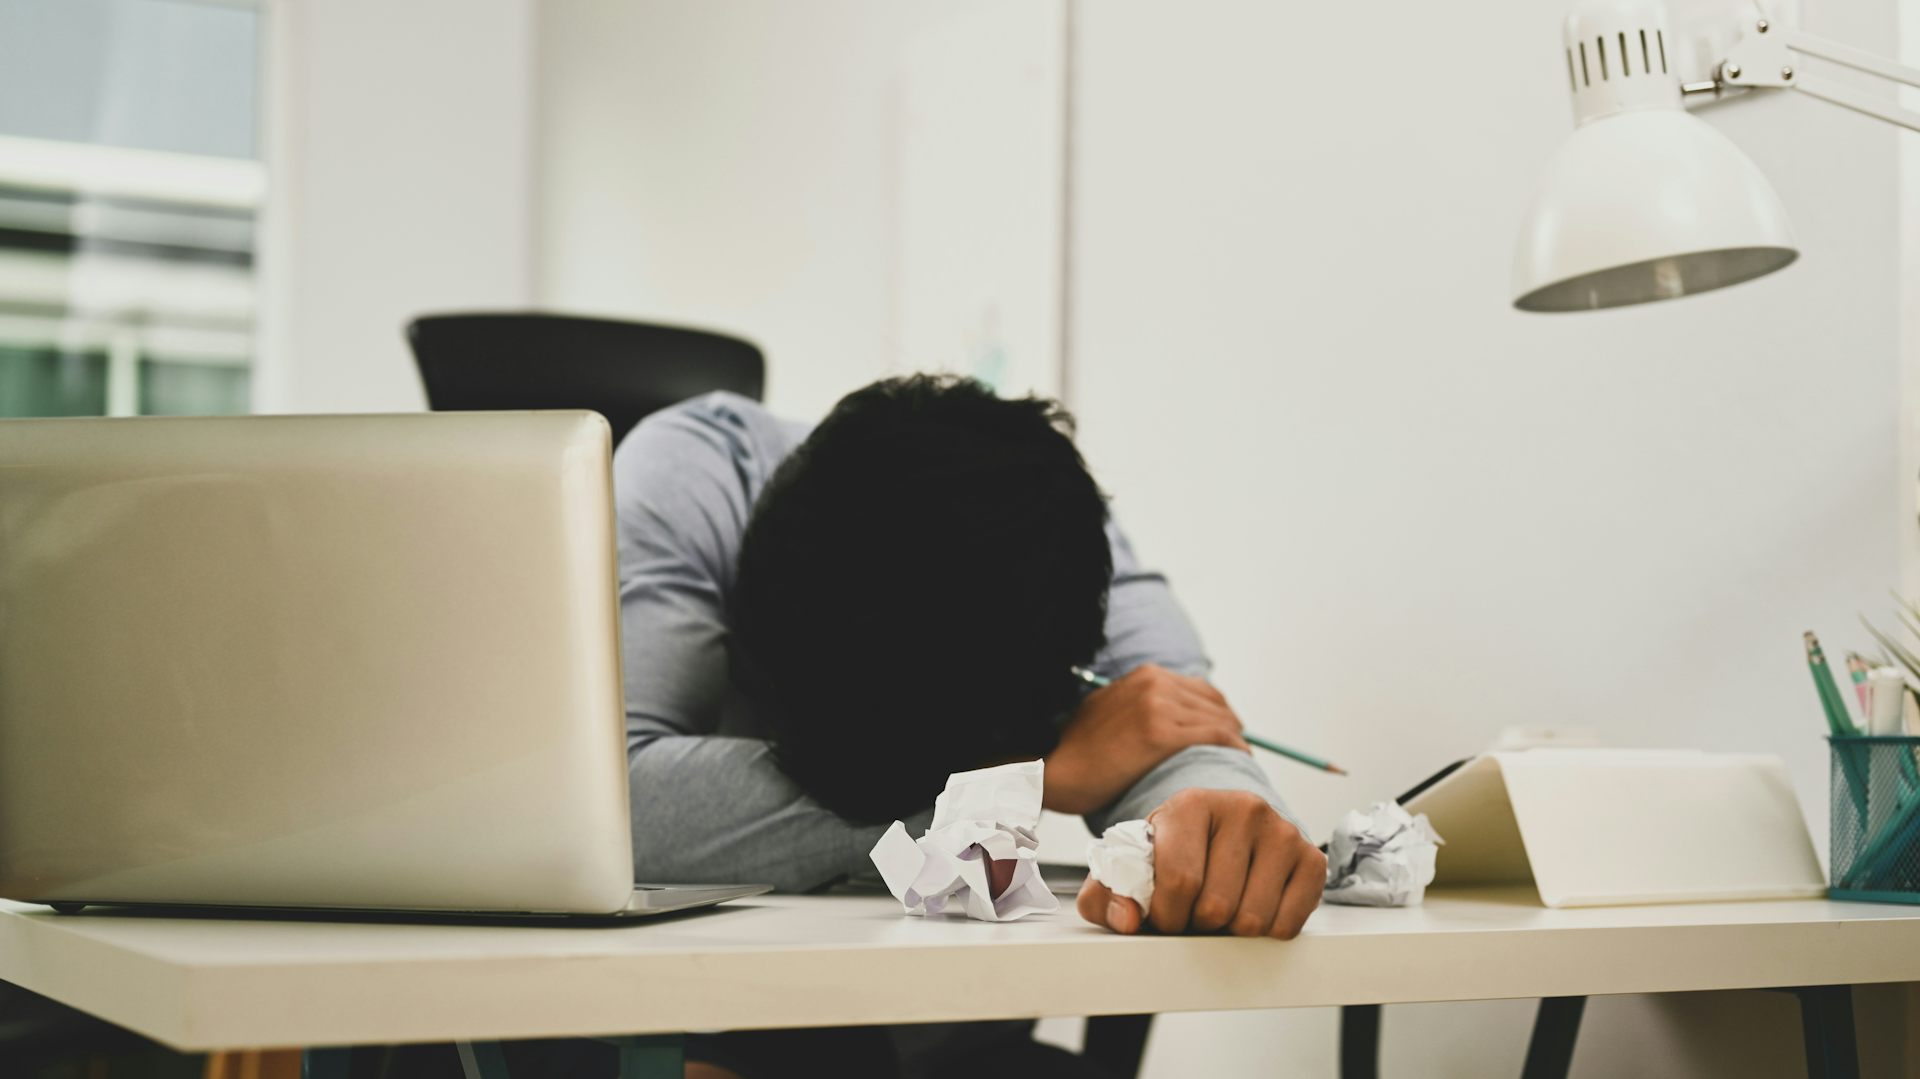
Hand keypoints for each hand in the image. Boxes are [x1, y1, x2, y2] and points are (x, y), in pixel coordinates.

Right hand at [1043, 664, 1248, 814]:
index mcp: (1145, 675)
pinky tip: (1240, 759)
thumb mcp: (1113, 709)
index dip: (1220, 712)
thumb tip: (1178, 720)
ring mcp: (1158, 706)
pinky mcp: (1160, 733)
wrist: (1054, 766)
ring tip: (1241, 757)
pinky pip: (1214, 736)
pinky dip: (1234, 747)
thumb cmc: (1080, 749)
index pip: (1201, 689)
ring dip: (1235, 738)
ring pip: (1218, 719)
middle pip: (1214, 702)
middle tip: (1239, 748)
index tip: (1229, 732)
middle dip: (1231, 725)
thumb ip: (1145, 705)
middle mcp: (1154, 683)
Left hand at [1075, 788, 1325, 939]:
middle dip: (1198, 924)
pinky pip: (1287, 924)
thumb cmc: (1175, 853)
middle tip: (1195, 910)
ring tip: (1222, 906)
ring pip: (1252, 920)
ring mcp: (1282, 831)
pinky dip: (1266, 931)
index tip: (1163, 914)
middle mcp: (1242, 807)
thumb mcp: (1131, 866)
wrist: (1226, 830)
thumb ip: (1105, 895)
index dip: (1166, 915)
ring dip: (1232, 930)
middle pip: (1216, 906)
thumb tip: (1127, 920)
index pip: (1179, 881)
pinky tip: (1253, 905)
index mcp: (1191, 804)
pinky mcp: (1311, 857)